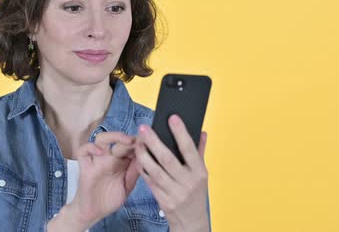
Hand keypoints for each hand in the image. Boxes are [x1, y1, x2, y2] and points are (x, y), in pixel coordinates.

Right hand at [67, 132, 139, 228]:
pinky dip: (90, 147)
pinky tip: (100, 152)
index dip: (139, 143)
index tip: (149, 143)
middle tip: (141, 142)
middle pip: (117, 140)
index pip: (129, 146)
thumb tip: (146, 156)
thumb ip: (135, 172)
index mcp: (120, 162)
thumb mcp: (128, 186)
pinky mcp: (85, 166)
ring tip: (127, 141)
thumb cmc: (109, 199)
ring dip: (114, 136)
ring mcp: (96, 161)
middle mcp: (109, 158)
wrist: (92, 213)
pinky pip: (83, 151)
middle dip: (130, 139)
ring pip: (101, 139)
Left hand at [134, 115, 209, 231]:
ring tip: (137, 143)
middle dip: (154, 142)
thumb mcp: (201, 174)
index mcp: (199, 173)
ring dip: (143, 155)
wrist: (191, 221)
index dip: (180, 133)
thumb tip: (202, 132)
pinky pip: (150, 181)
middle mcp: (187, 182)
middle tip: (144, 128)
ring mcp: (174, 192)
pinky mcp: (163, 200)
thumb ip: (200, 152)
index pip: (189, 149)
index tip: (172, 118)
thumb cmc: (196, 193)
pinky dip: (143, 169)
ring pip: (155, 171)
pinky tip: (137, 159)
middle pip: (168, 159)